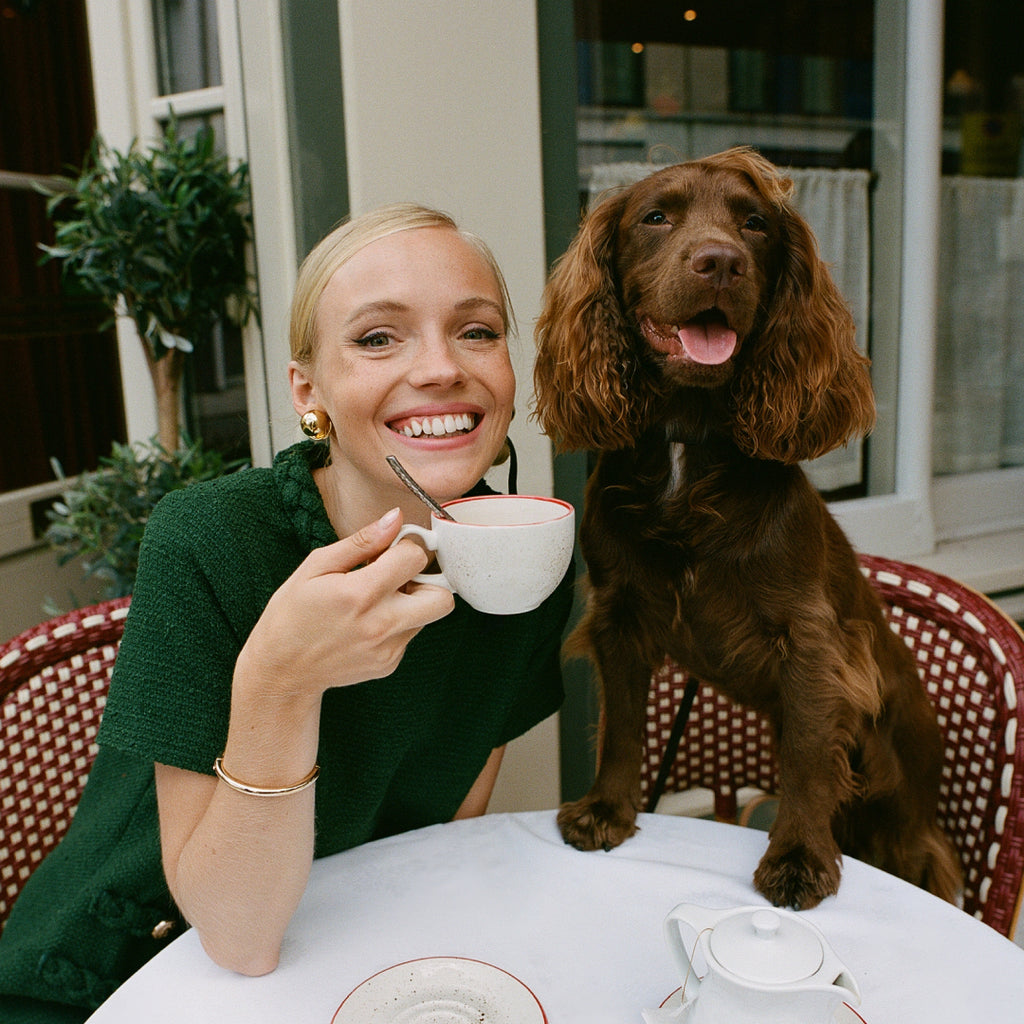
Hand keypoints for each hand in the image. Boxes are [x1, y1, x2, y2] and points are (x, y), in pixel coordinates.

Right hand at [235, 508, 453, 702]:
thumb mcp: (316, 567)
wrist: (282, 670)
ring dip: (413, 600)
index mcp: (359, 594)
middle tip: (400, 576)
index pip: (415, 558)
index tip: (389, 550)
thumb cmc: (292, 613)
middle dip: (428, 579)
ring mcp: (387, 648)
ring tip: (380, 598)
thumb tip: (395, 519)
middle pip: (442, 597)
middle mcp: (380, 624)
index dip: (404, 547)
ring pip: (429, 615)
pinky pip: (411, 633)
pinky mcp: (389, 664)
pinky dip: (399, 622)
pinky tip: (369, 621)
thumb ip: (361, 541)